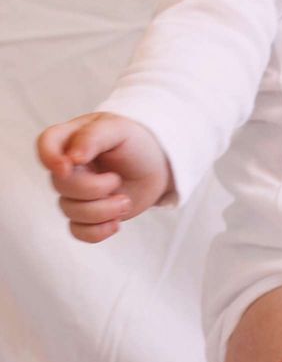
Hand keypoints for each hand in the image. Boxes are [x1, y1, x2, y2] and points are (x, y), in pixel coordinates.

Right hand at [36, 112, 174, 242]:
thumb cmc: (135, 144)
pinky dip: (98, 231)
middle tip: (117, 180)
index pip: (45, 145)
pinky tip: (116, 223)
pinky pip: (78, 231)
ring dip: (102, 211)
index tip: (68, 167)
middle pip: (61, 185)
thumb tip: (72, 157)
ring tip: (125, 201)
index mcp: (70, 140)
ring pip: (70, 210)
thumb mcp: (119, 130)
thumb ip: (93, 137)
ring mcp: (76, 193)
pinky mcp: (88, 215)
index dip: (50, 159)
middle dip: (92, 188)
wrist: (157, 169)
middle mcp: (69, 167)